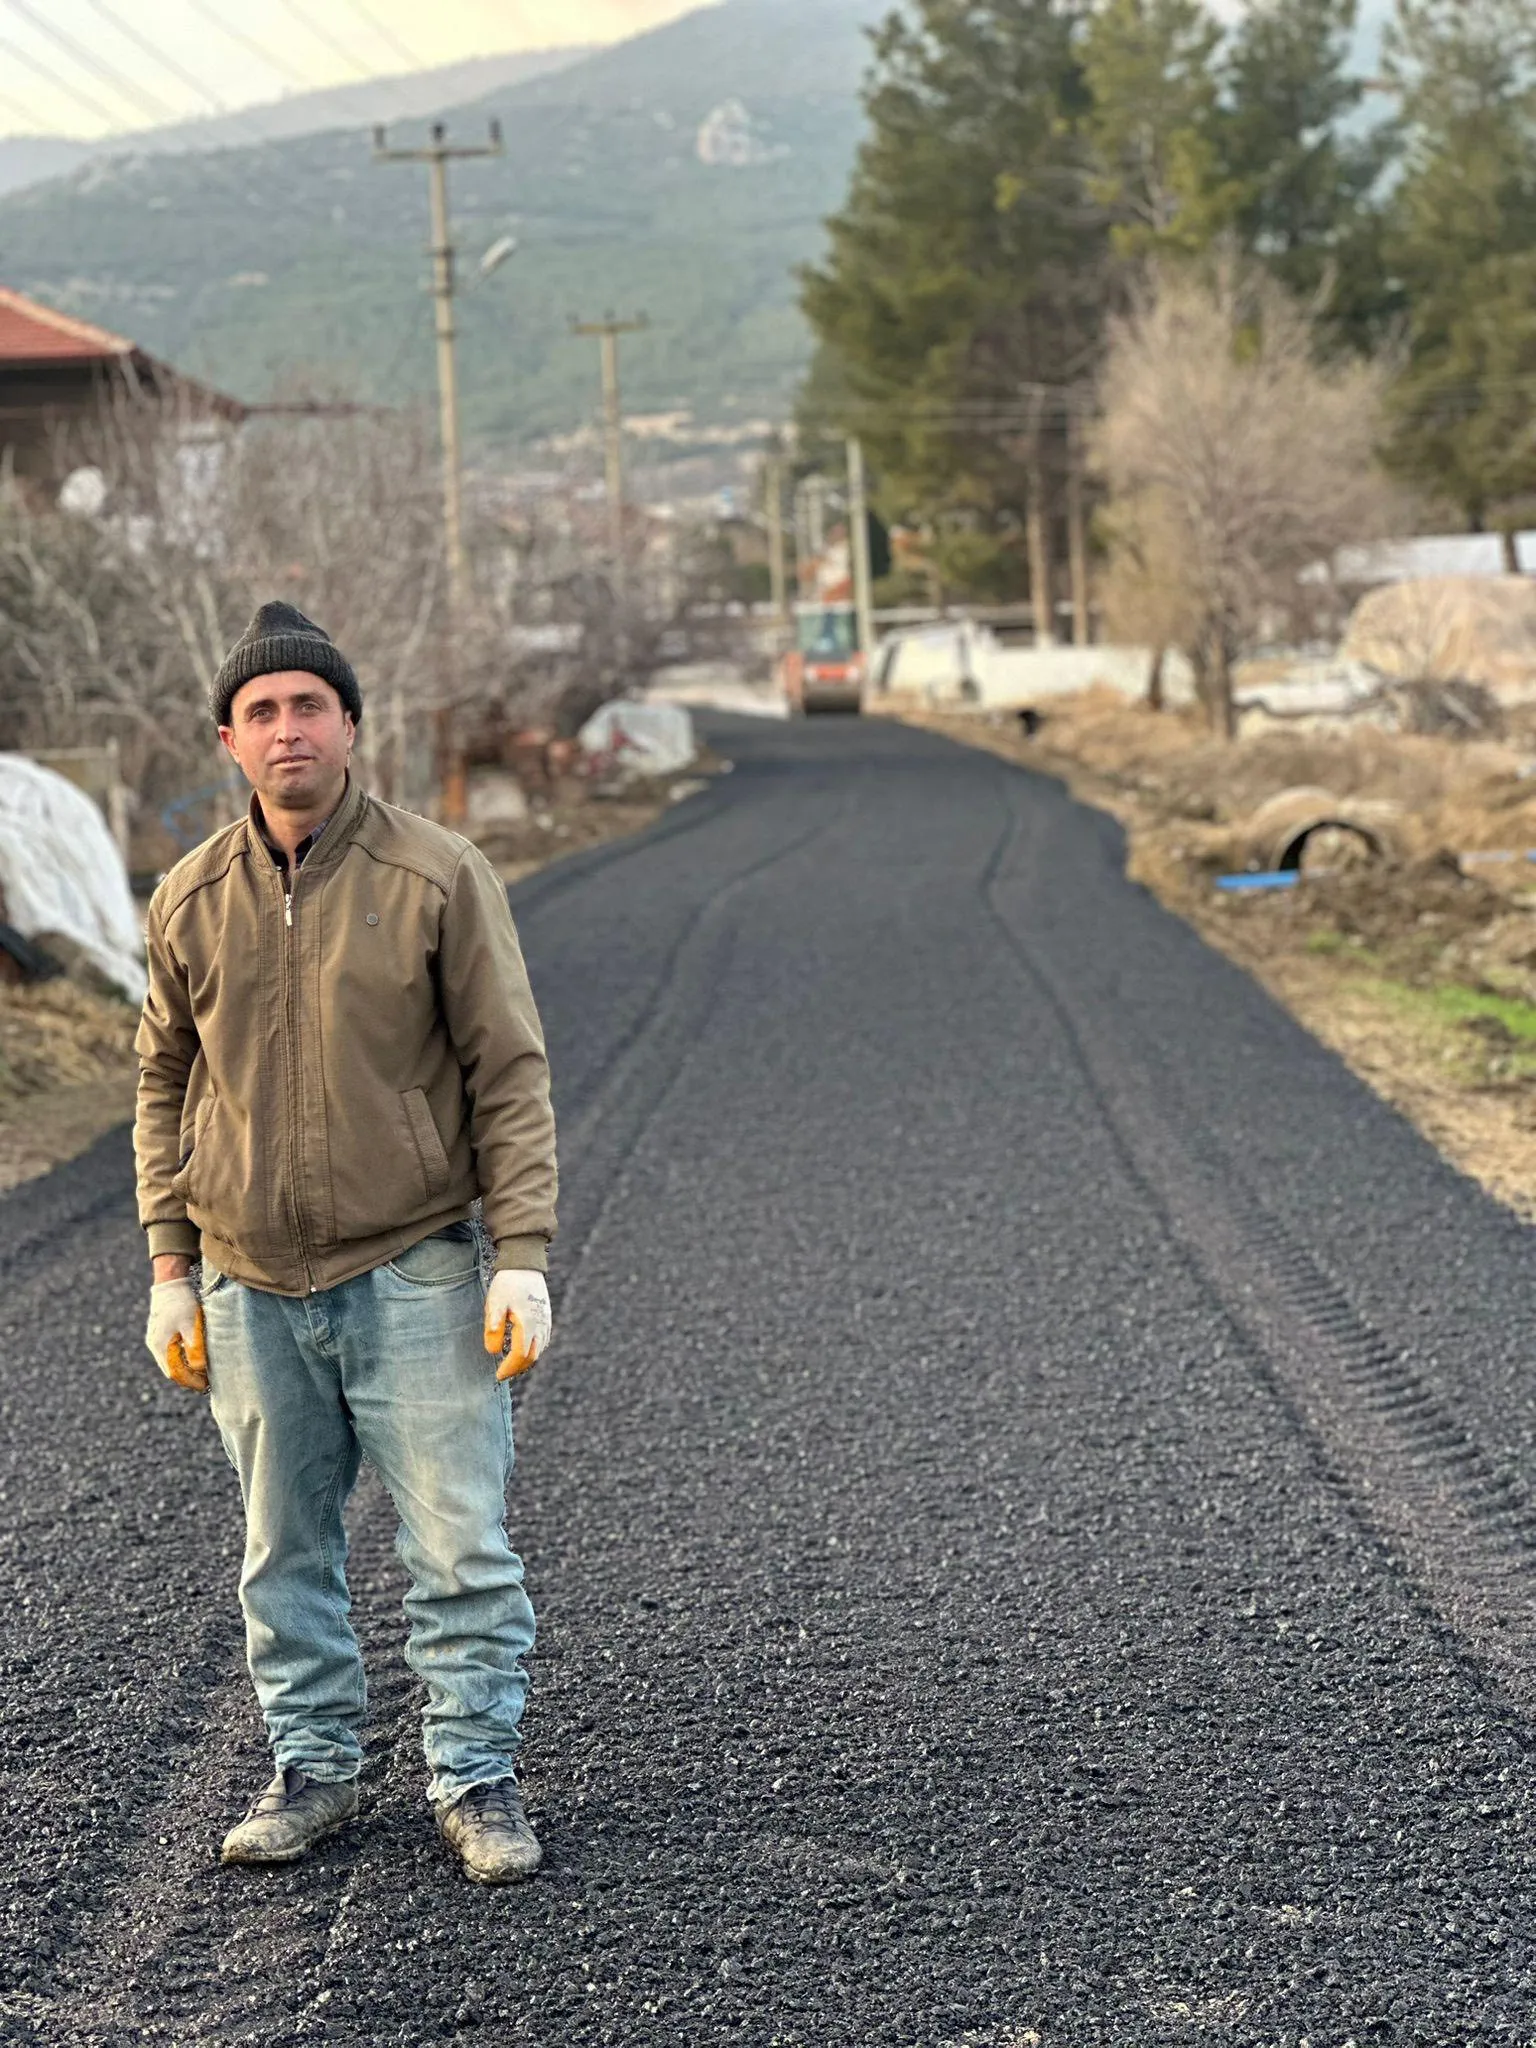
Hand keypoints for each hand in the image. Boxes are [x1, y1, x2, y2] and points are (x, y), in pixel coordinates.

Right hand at [146, 1278, 207, 1393]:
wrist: (170, 1283)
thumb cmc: (181, 1302)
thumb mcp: (191, 1323)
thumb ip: (194, 1346)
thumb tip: (199, 1367)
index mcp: (160, 1345)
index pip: (175, 1373)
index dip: (191, 1382)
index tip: (206, 1385)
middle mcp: (154, 1345)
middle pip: (171, 1371)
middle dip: (188, 1378)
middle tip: (206, 1382)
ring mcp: (155, 1339)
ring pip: (170, 1363)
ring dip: (185, 1370)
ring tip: (203, 1372)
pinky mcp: (159, 1334)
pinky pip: (170, 1354)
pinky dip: (181, 1360)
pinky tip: (194, 1358)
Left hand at [484, 1269, 551, 1381]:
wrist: (525, 1265)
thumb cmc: (508, 1283)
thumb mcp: (495, 1303)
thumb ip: (493, 1327)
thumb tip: (493, 1352)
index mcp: (528, 1324)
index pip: (520, 1355)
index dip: (509, 1368)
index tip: (497, 1375)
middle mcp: (540, 1326)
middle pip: (531, 1357)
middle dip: (517, 1369)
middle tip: (502, 1374)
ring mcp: (546, 1322)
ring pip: (539, 1350)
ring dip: (525, 1362)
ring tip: (510, 1366)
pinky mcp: (546, 1317)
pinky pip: (542, 1341)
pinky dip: (532, 1351)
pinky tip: (522, 1351)